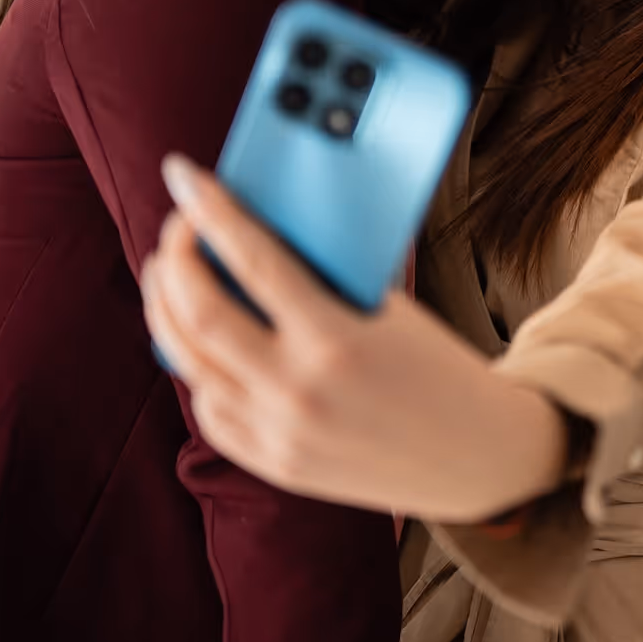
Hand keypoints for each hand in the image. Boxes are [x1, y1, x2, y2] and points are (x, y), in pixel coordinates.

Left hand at [139, 154, 569, 521]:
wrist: (476, 456)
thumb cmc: (437, 367)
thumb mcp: (388, 310)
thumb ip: (322, 276)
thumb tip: (256, 229)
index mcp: (336, 342)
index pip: (252, 262)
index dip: (211, 212)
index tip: (184, 176)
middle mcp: (297, 392)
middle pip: (198, 315)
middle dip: (174, 260)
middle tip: (178, 227)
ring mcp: (279, 434)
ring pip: (187, 363)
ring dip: (166, 310)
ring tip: (170, 275)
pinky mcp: (273, 465)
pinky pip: (209, 408)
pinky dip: (196, 367)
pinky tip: (199, 340)